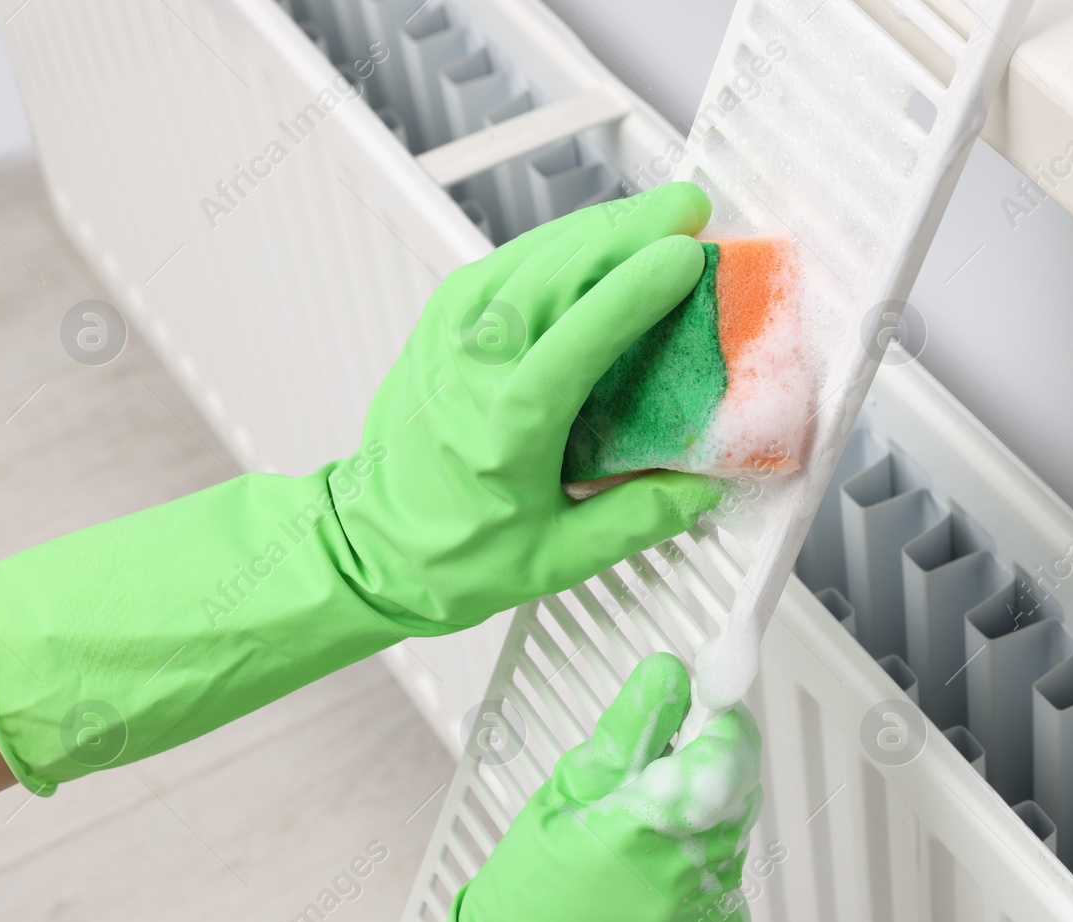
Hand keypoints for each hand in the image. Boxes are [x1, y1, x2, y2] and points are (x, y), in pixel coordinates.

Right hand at [337, 653, 763, 921]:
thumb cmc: (527, 895)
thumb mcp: (566, 793)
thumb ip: (629, 730)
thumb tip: (669, 673)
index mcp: (648, 827)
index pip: (730, 750)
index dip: (721, 724)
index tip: (702, 715)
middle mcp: (692, 877)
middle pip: (737, 793)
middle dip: (704, 775)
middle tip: (652, 786)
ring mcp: (712, 921)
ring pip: (733, 840)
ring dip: (699, 830)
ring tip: (637, 852)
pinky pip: (728, 892)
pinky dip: (698, 882)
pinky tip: (648, 894)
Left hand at [340, 181, 721, 630]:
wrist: (370, 546)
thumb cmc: (451, 554)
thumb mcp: (558, 558)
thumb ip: (639, 520)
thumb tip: (703, 486)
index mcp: (508, 428)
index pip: (577, 337)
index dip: (634, 290)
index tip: (687, 257)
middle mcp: (473, 369)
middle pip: (557, 274)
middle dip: (630, 230)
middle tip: (690, 211)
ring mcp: (450, 338)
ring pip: (532, 255)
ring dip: (599, 227)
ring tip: (657, 215)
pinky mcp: (440, 324)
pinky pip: (505, 262)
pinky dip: (556, 240)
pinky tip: (593, 235)